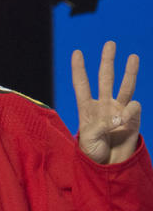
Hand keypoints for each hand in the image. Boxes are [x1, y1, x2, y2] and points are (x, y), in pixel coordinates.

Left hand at [72, 40, 140, 164]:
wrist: (108, 166)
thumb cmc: (92, 153)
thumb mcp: (88, 139)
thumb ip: (101, 125)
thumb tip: (120, 116)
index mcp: (86, 108)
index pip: (81, 85)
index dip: (79, 69)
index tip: (77, 53)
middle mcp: (103, 105)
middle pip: (105, 79)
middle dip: (107, 61)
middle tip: (110, 43)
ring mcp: (119, 110)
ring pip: (124, 86)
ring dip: (129, 71)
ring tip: (133, 56)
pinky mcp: (132, 118)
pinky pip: (133, 108)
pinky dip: (130, 112)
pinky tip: (124, 121)